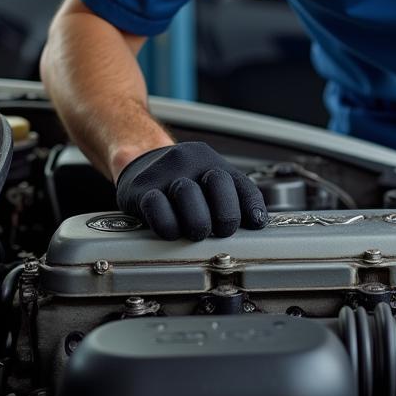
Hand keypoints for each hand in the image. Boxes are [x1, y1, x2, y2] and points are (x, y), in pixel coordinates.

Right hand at [115, 141, 267, 240]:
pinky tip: (171, 231)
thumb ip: (233, 199)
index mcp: (211, 162)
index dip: (251, 207)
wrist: (138, 163)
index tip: (255, 224)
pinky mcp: (141, 189)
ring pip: (188, 194)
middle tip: (219, 231)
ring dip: (197, 222)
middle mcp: (190, 162)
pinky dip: (168, 226)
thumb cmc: (179, 183)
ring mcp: (165, 172)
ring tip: (195, 233)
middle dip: (225, 216)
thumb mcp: (207, 185)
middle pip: (219, 184)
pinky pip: (157, 207)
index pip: (241, 183)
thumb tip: (257, 222)